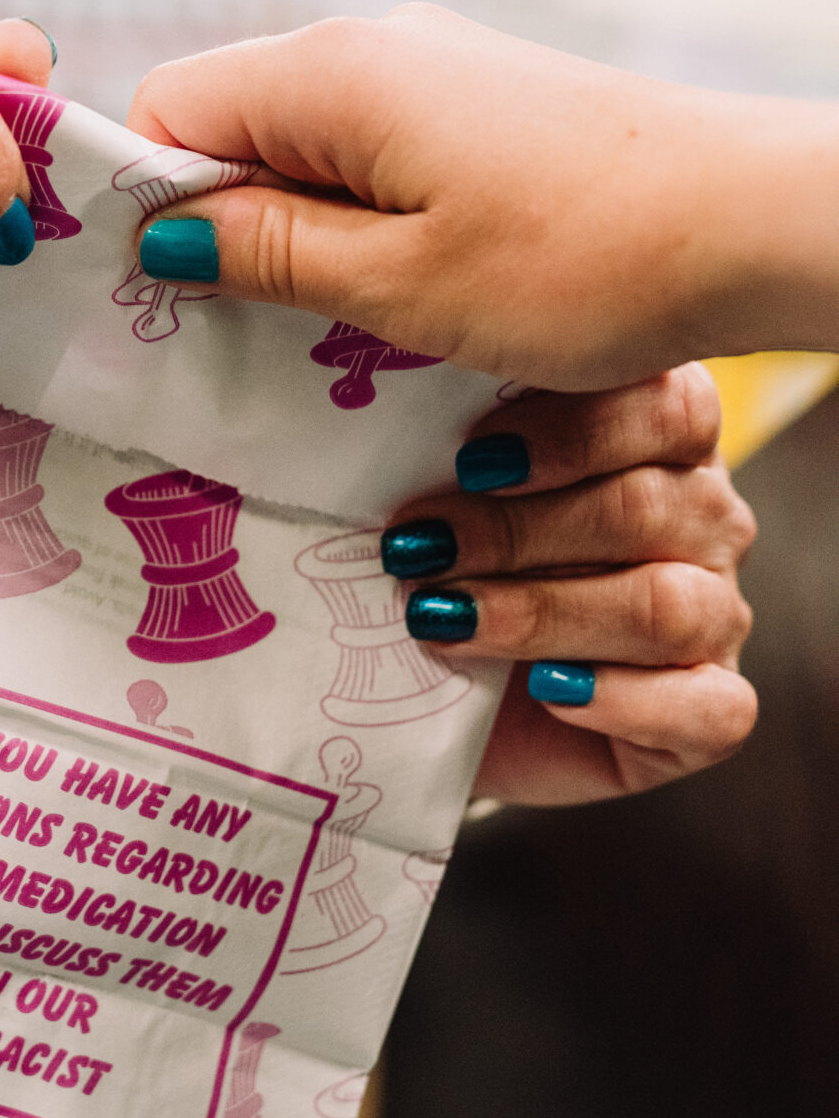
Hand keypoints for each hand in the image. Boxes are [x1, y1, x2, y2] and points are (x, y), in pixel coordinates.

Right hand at [129, 6, 838, 387]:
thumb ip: (268, 253)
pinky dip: (362, 224)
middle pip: (232, 126)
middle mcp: (374, 46)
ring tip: (332, 335)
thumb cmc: (582, 260)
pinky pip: (373, 156)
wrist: (752, 219)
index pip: (168, 109)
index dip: (142, 203)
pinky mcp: (481, 105)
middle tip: (241, 341)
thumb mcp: (399, 287)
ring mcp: (433, 69)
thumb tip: (159, 238)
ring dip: (298, 239)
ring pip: (304, 150)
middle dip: (220, 229)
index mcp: (330, 73)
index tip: (161, 300)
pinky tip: (401, 300)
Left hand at [376, 366, 756, 805]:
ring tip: (443, 618)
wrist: (445, 703)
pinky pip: (710, 709)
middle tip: (421, 548)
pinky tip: (547, 691)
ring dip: (543, 612)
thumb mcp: (446, 495)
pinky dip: (622, 700)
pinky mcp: (713, 712)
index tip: (471, 460)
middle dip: (516, 531)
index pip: (667, 405)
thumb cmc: (450, 568)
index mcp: (660, 436)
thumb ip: (455, 450)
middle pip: (646, 508)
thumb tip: (398, 416)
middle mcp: (705, 518)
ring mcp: (720, 615)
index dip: (575, 431)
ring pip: (668, 608)